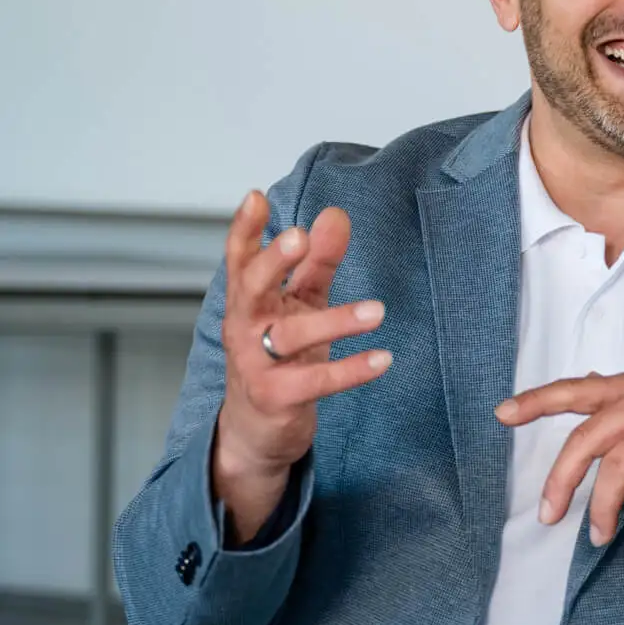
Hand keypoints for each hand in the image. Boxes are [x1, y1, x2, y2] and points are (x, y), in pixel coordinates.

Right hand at [212, 191, 388, 538]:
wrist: (256, 427)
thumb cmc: (280, 355)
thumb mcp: (299, 304)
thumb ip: (317, 262)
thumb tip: (336, 214)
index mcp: (249, 300)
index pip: (239, 259)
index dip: (244, 229)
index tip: (256, 197)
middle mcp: (245, 327)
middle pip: (251, 288)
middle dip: (273, 260)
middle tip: (300, 235)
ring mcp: (256, 364)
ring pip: (288, 337)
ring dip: (334, 322)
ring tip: (378, 311)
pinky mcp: (278, 397)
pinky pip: (315, 382)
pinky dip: (350, 371)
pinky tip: (383, 359)